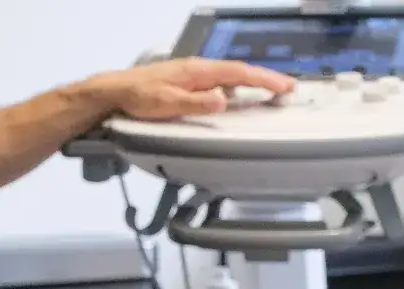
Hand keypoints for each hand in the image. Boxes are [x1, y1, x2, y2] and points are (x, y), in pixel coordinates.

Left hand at [82, 58, 296, 120]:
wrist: (116, 91)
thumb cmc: (139, 97)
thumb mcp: (168, 104)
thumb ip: (197, 104)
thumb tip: (223, 102)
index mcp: (198, 72)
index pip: (238, 73)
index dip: (264, 80)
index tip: (284, 86)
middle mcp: (198, 69)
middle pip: (239, 72)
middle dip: (265, 79)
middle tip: (288, 88)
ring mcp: (193, 74)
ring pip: (230, 76)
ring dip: (252, 82)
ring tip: (271, 90)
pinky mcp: (187, 81)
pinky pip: (219, 81)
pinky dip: (235, 86)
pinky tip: (236, 96)